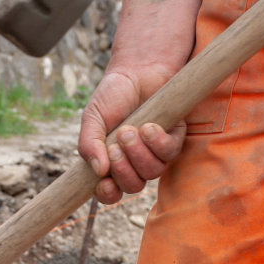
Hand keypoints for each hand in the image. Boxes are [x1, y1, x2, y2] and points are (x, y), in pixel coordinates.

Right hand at [78, 67, 187, 204]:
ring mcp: (155, 153)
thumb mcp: (92, 118)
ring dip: (139, 154)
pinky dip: (157, 142)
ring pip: (152, 172)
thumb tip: (98, 171)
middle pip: (133, 186)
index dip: (108, 194)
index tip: (104, 183)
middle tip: (115, 146)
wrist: (138, 70)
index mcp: (112, 162)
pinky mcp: (175, 138)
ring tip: (130, 130)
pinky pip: (170, 153)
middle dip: (123, 170)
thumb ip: (88, 144)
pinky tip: (149, 126)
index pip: (111, 192)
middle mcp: (135, 162)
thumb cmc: (113, 95)